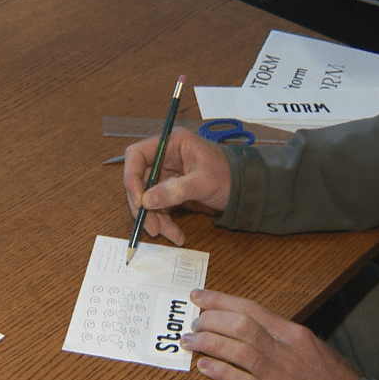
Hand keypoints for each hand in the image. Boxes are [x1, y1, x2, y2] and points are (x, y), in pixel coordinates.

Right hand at [122, 126, 230, 245]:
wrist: (247, 188)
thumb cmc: (230, 175)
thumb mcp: (204, 182)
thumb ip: (175, 190)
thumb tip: (147, 201)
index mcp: (172, 144)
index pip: (137, 155)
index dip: (131, 176)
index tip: (138, 200)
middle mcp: (165, 157)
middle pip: (138, 180)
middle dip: (142, 205)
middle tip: (148, 225)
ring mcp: (167, 175)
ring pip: (147, 198)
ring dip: (154, 218)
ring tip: (167, 234)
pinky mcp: (171, 191)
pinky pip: (159, 207)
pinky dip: (164, 222)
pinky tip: (176, 235)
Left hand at [181, 289, 359, 379]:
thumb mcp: (310, 351)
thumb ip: (281, 341)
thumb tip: (251, 332)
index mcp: (293, 334)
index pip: (251, 308)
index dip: (221, 300)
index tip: (199, 297)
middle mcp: (284, 349)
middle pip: (241, 324)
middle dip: (212, 320)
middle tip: (194, 323)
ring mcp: (278, 374)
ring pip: (238, 349)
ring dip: (209, 343)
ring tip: (191, 342)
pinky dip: (220, 371)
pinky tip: (204, 367)